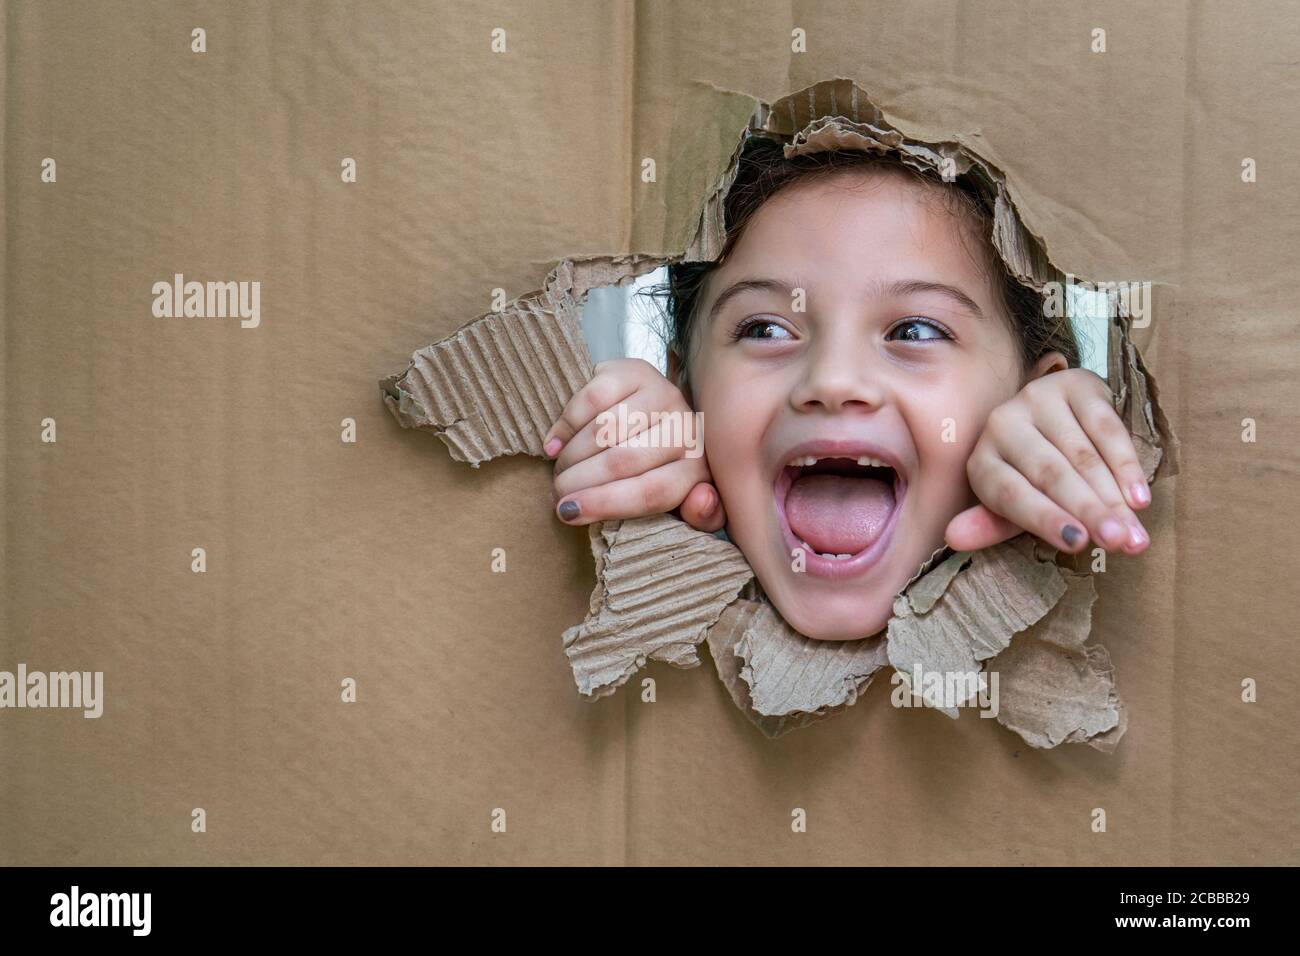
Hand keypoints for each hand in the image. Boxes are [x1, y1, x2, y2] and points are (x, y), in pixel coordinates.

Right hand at [542, 358, 723, 530]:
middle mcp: (687, 427)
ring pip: (606, 430)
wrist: (649, 416)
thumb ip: (699, 515)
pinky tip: (554, 445)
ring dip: (572, 456)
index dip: (605, 504)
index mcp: (698, 467)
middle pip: (624, 460)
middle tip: (556, 492)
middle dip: (580, 482)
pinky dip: (567, 425)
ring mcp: (663, 394)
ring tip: (559, 470)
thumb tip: (701, 501)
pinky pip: (593, 399)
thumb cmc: (657, 469)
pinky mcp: (636, 370)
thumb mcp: (679, 502)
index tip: (569, 513)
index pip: (652, 491)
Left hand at [945, 368, 1151, 554]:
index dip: (1044, 519)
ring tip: (1135, 533)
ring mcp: (1037, 399)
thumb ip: (992, 524)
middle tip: (1121, 542)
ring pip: (1081, 455)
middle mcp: (1002, 424)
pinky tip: (1139, 496)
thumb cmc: (1034, 477)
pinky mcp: (1074, 383)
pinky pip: (1105, 427)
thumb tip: (954, 539)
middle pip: (1049, 474)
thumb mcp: (1013, 505)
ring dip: (1113, 496)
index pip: (1008, 494)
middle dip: (1089, 511)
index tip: (1078, 544)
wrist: (1059, 419)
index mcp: (981, 460)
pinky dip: (1125, 464)